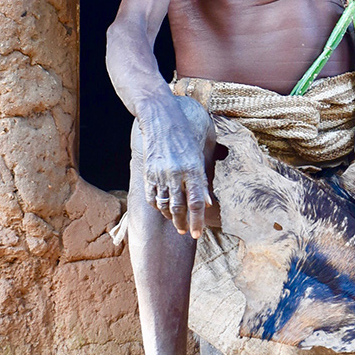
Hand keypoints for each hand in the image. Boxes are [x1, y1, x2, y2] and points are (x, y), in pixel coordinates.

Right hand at [138, 100, 210, 237]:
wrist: (161, 120)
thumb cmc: (184, 138)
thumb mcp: (198, 157)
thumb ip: (202, 181)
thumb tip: (207, 204)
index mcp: (192, 169)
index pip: (196, 202)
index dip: (197, 221)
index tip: (197, 234)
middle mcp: (176, 173)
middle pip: (179, 207)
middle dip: (183, 223)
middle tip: (185, 232)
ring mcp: (160, 173)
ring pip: (164, 204)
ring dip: (170, 217)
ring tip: (176, 222)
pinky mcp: (148, 172)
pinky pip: (151, 197)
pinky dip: (157, 207)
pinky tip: (163, 210)